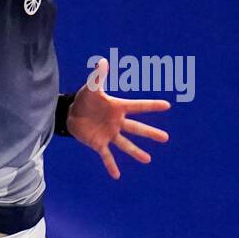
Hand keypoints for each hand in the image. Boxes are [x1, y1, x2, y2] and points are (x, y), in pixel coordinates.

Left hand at [67, 58, 170, 178]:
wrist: (71, 113)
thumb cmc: (85, 99)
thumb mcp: (91, 87)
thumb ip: (98, 76)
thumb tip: (102, 61)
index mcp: (118, 108)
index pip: (138, 106)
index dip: (152, 105)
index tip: (167, 105)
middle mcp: (117, 123)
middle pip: (136, 128)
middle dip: (150, 133)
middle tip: (166, 138)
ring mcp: (110, 134)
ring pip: (125, 144)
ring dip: (136, 152)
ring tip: (147, 160)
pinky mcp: (99, 144)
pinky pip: (107, 156)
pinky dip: (111, 166)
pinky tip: (116, 176)